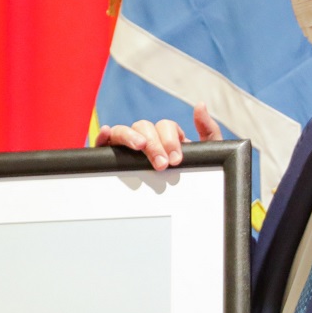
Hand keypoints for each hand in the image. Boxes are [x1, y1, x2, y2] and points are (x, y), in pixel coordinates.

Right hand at [95, 103, 220, 170]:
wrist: (187, 207)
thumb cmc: (194, 179)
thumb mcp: (207, 156)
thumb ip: (208, 130)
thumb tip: (199, 105)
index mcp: (167, 138)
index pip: (165, 126)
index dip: (170, 139)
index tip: (176, 159)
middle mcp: (146, 140)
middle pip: (144, 126)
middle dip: (154, 143)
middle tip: (162, 164)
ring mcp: (127, 149)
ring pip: (123, 130)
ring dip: (131, 136)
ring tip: (139, 148)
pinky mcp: (111, 159)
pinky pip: (103, 143)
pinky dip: (103, 135)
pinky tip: (106, 132)